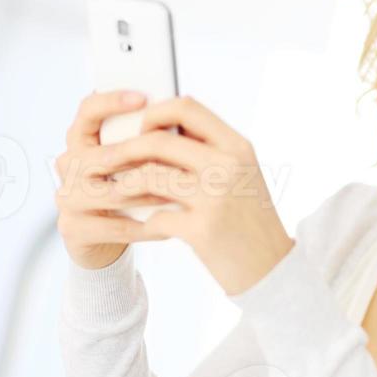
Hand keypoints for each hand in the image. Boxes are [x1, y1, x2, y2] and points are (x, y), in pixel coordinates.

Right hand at [53, 90, 186, 269]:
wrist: (103, 241)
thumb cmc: (123, 192)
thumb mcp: (130, 162)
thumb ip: (143, 140)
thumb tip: (181, 118)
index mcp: (81, 141)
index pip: (88, 111)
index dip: (112, 101)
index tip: (143, 98)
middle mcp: (68, 166)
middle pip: (99, 155)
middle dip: (139, 156)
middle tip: (175, 155)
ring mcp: (67, 198)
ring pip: (111, 193)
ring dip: (149, 193)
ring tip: (180, 191)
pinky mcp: (73, 229)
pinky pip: (116, 227)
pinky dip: (146, 226)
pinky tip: (169, 224)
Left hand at [81, 94, 295, 295]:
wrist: (273, 269)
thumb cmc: (250, 220)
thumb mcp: (242, 175)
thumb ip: (209, 151)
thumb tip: (159, 129)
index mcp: (237, 147)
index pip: (186, 107)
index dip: (154, 113)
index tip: (139, 128)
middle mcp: (228, 166)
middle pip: (159, 140)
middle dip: (123, 150)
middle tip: (104, 161)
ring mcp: (215, 198)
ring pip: (150, 176)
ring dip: (124, 185)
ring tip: (115, 193)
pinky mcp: (202, 230)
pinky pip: (155, 217)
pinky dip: (142, 222)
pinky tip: (139, 226)